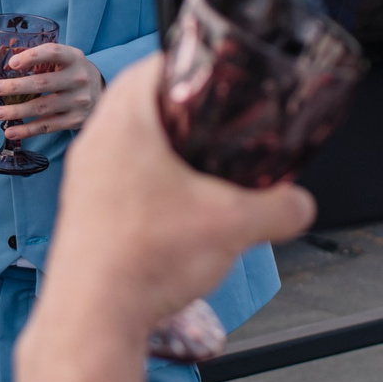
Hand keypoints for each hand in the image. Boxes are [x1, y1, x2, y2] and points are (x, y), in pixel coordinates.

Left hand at [0, 42, 103, 136]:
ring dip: (17, 111)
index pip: (52, 53)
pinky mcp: (76, 120)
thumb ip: (44, 58)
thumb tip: (9, 60)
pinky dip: (27, 130)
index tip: (11, 64)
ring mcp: (78, 101)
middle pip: (42, 83)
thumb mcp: (67, 59)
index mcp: (74, 58)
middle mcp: (78, 78)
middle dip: (16, 87)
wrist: (107, 96)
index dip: (31, 57)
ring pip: (42, 107)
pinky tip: (10, 132)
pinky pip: (47, 126)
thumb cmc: (74, 74)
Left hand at [39, 56, 314, 342]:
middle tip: (218, 124)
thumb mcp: (234, 225)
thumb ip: (279, 208)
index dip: (191, 63)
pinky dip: (148, 185)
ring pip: (127, 144)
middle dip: (183, 112)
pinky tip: (175, 212)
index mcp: (123, 123)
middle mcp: (94, 144)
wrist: (94, 317)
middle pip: (141, 104)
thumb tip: (299, 204)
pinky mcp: (82, 213)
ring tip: (202, 170)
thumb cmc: (144, 259)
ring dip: (163, 151)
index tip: (217, 75)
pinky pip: (117, 180)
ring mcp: (83, 179)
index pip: (153, 65)